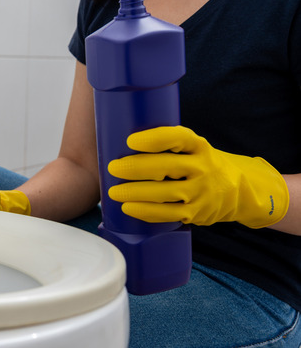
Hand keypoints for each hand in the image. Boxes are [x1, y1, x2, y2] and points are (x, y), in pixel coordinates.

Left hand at [108, 126, 287, 227]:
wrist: (237, 190)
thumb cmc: (198, 164)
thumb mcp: (192, 148)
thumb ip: (166, 145)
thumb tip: (119, 140)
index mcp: (198, 146)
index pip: (178, 137)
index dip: (154, 139)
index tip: (130, 141)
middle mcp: (202, 167)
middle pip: (166, 166)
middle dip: (136, 167)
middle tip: (113, 168)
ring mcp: (200, 192)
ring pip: (164, 192)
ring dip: (136, 192)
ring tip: (114, 192)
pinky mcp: (196, 213)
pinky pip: (168, 214)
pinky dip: (145, 211)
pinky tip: (128, 208)